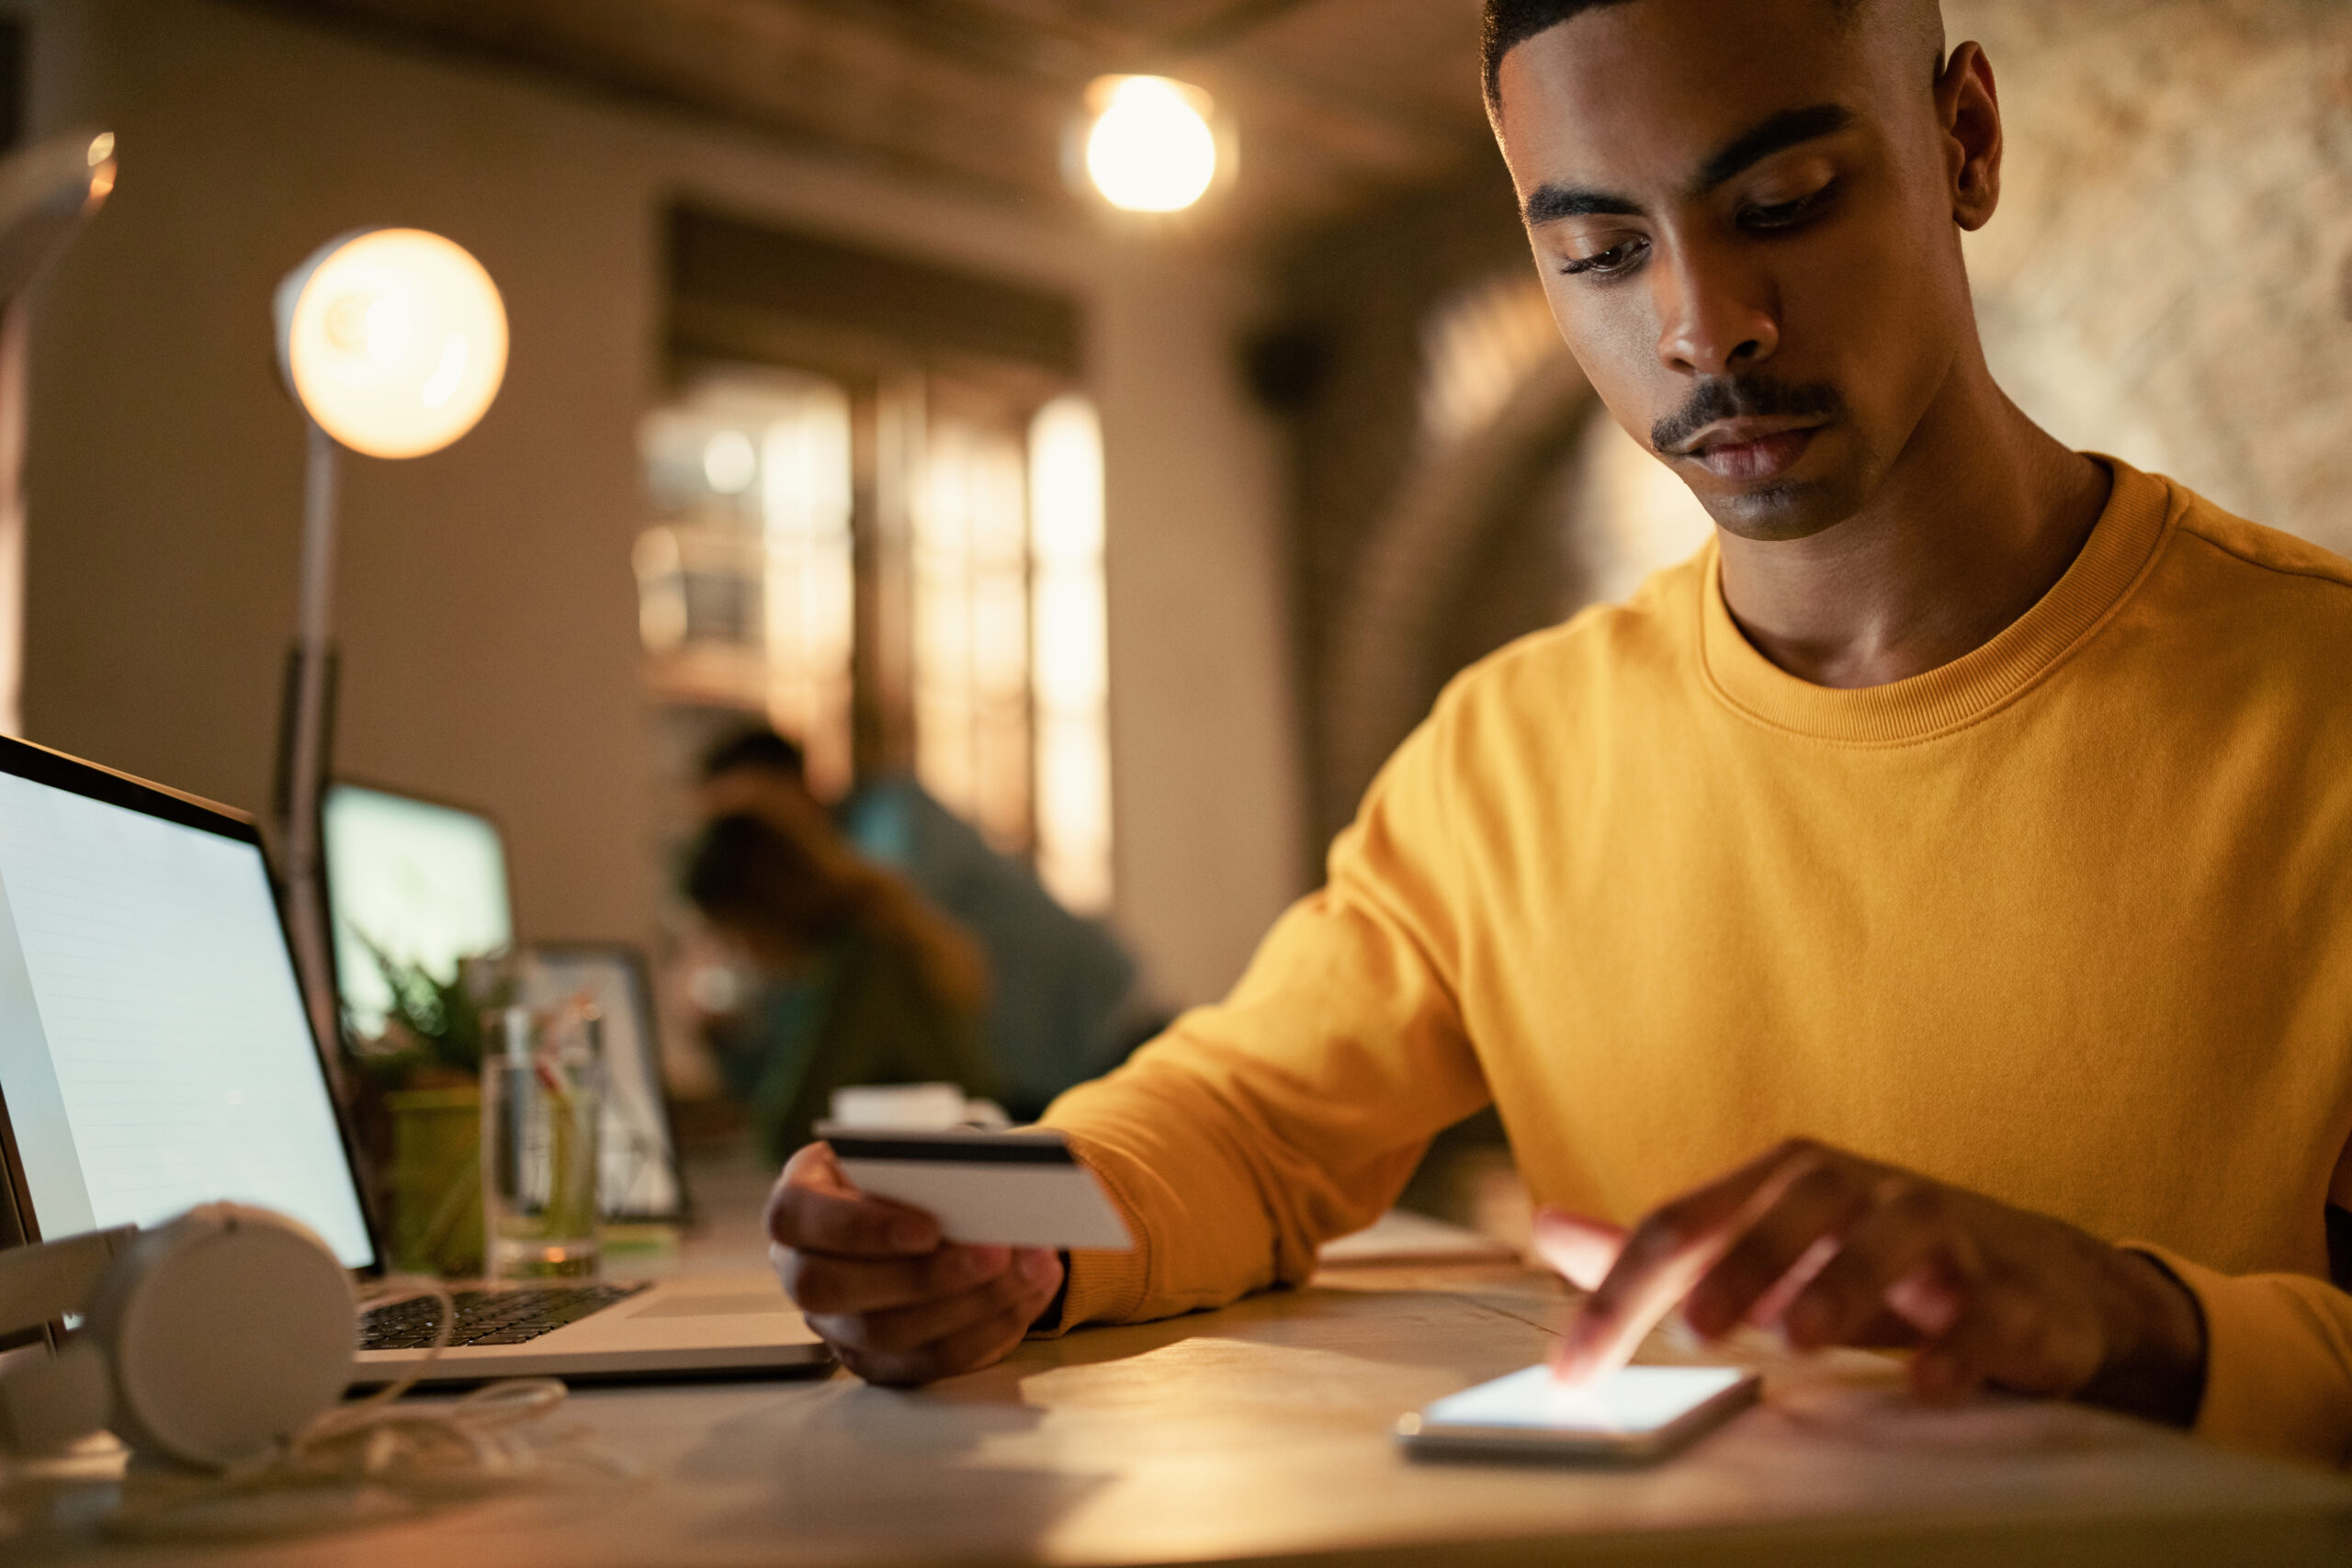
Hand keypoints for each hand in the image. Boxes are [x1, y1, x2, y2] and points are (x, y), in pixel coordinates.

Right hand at [766, 1141, 1064, 1384]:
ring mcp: (834, 1323)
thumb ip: (936, 1163)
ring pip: (884, 1335)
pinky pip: (925, 1362)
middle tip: (997, 1252)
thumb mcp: (923, 1152)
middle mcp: (801, 1267)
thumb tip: (981, 1183)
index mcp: (800, 1200)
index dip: (858, 1227)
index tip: (929, 1227)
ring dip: (969, 1305)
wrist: (938, 1208)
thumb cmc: (922, 1173)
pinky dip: (986, 1332)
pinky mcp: (876, 1359)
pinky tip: (1029, 1296)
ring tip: (1033, 1270)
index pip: (793, 1216)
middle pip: (833, 1289)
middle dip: (922, 1276)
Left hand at [1538, 1139, 2205, 1424]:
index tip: (1575, 1367)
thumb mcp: (1764, 1251)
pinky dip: (1957, 1345)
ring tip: (1801, 1334)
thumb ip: (1665, 1252)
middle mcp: (1860, 1189)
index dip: (1623, 1289)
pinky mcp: (2011, 1291)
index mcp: (1784, 1180)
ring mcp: (1942, 1231)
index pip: (1685, 1223)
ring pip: (1895, 1238)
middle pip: (1793, 1208)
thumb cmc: (1876, 1265)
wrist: (2042, 1284)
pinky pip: (1986, 1312)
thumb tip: (1549, 1229)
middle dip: (1744, 1263)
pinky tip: (1925, 1381)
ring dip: (1843, 1285)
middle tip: (1698, 1326)